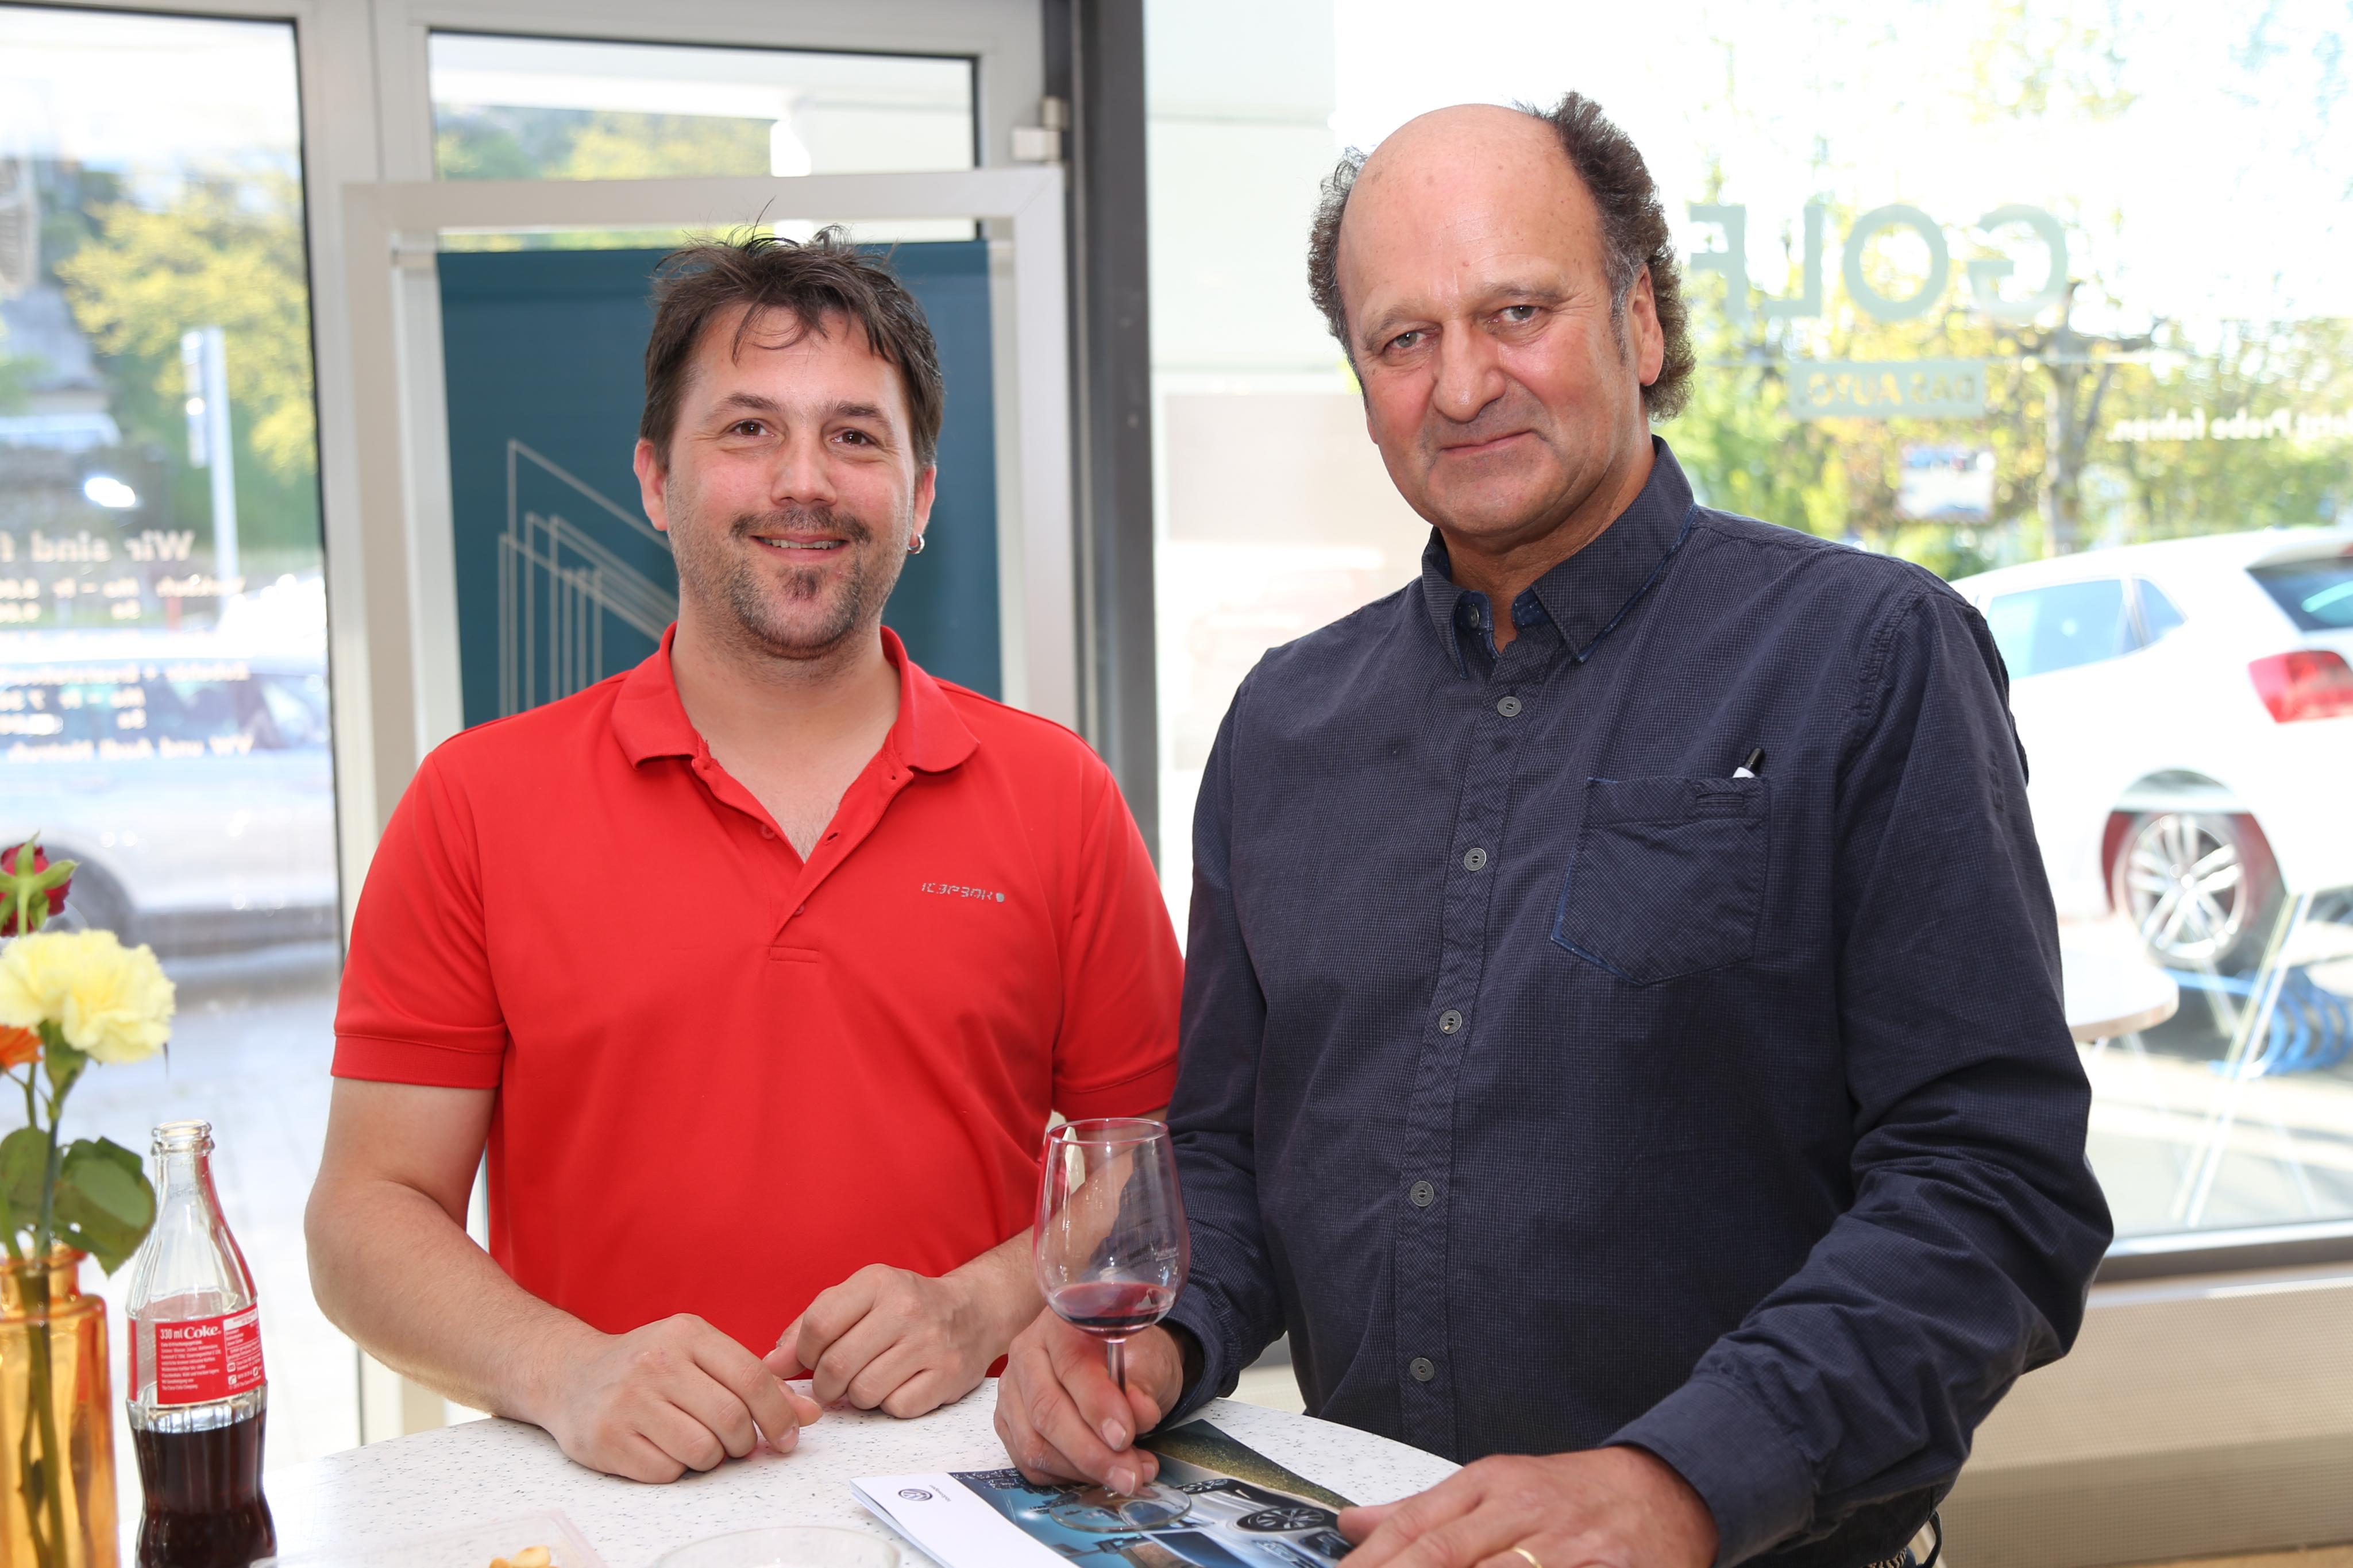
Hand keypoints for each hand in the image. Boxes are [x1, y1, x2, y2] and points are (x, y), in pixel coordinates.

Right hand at [531, 1314, 821, 1482]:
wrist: (569, 1376)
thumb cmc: (648, 1366)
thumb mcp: (699, 1355)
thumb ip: (754, 1381)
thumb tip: (809, 1413)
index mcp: (686, 1333)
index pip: (752, 1378)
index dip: (780, 1413)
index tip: (790, 1435)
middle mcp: (655, 1362)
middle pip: (731, 1418)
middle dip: (747, 1441)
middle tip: (740, 1443)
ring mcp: (628, 1402)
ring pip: (703, 1450)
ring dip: (713, 1457)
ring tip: (699, 1442)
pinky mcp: (608, 1440)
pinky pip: (668, 1471)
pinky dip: (677, 1468)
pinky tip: (664, 1448)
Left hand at [766, 1262, 1007, 1417]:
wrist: (974, 1312)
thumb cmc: (903, 1307)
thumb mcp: (859, 1298)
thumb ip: (810, 1326)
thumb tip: (772, 1365)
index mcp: (878, 1282)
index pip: (818, 1325)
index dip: (803, 1353)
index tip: (810, 1359)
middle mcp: (907, 1309)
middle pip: (836, 1366)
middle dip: (825, 1384)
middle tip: (833, 1382)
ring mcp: (931, 1344)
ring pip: (863, 1393)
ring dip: (856, 1396)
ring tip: (868, 1380)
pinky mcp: (948, 1376)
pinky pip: (895, 1408)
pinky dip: (889, 1404)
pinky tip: (897, 1385)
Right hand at [994, 1310, 1183, 1494]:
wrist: (1121, 1361)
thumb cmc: (1134, 1355)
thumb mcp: (1151, 1361)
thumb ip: (1143, 1386)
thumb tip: (1140, 1414)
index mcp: (1062, 1323)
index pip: (1071, 1366)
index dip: (1097, 1405)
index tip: (1125, 1436)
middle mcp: (1028, 1353)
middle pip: (1045, 1411)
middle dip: (1092, 1452)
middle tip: (1131, 1474)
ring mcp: (1012, 1390)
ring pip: (1034, 1444)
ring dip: (1083, 1470)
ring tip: (1127, 1474)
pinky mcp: (1008, 1423)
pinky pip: (1029, 1462)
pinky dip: (1066, 1476)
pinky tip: (1098, 1474)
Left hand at [1338, 1447, 1717, 1567]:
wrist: (1665, 1492)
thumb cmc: (1573, 1496)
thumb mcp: (1496, 1486)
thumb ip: (1422, 1509)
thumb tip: (1351, 1524)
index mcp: (1492, 1485)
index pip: (1415, 1527)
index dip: (1371, 1562)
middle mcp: (1525, 1513)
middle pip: (1444, 1555)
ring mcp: (1566, 1549)